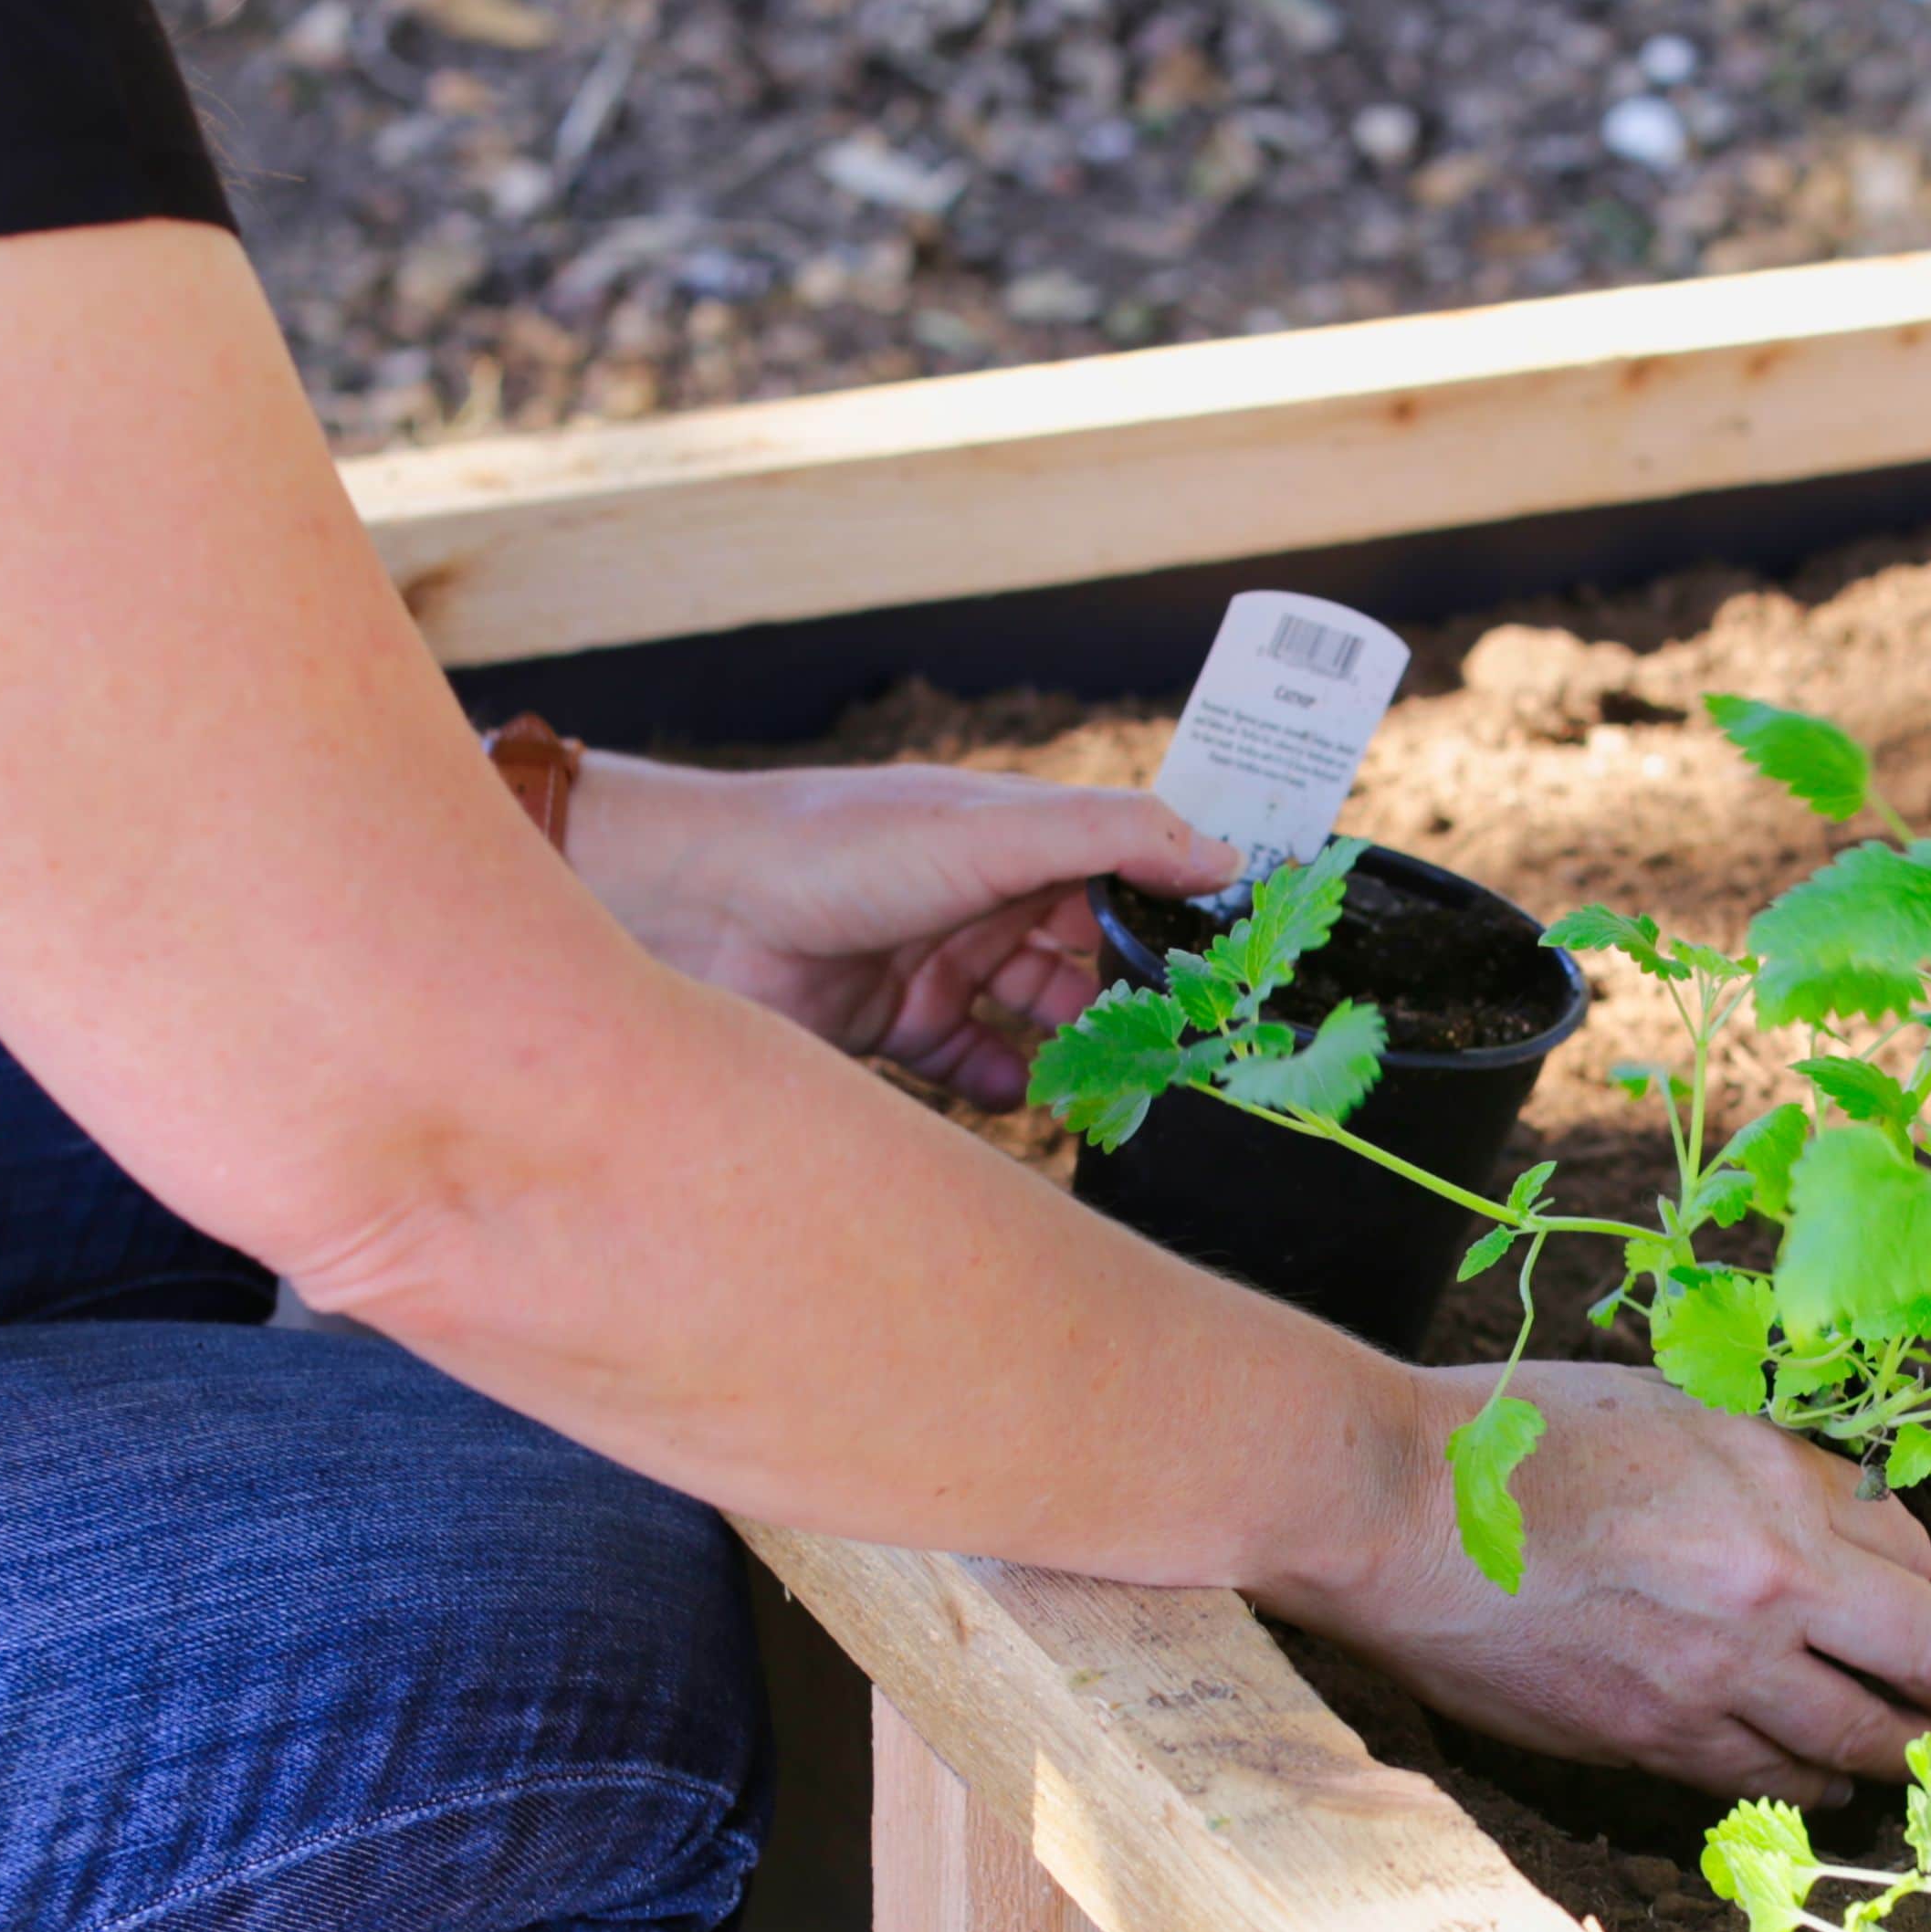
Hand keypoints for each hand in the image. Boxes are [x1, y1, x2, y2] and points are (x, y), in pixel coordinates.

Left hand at [565, 749, 1237, 1101]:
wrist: (691, 910)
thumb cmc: (838, 846)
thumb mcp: (993, 830)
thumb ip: (1114, 838)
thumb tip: (1230, 856)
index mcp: (1013, 837)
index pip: (1124, 874)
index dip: (1180, 914)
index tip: (1239, 966)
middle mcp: (980, 897)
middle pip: (1088, 955)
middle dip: (1138, 1000)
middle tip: (1191, 1049)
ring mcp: (936, 962)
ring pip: (1036, 1018)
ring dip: (1079, 1050)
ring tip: (1121, 1087)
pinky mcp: (889, 1025)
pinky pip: (969, 1067)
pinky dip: (1001, 1087)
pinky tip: (1023, 1101)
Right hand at [1275, 1361, 1930, 1807]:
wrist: (1398, 1515)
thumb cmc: (1523, 1438)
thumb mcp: (1673, 1410)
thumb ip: (1773, 1468)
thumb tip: (1848, 1514)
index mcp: (1777, 1499)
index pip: (1918, 1559)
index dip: (1917, 1578)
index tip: (1902, 1590)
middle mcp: (1767, 1596)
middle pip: (1930, 1668)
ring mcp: (1708, 1682)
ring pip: (1857, 1748)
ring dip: (1886, 1752)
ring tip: (1891, 1749)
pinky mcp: (1647, 1743)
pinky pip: (1763, 1783)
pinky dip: (1800, 1783)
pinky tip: (1802, 1774)